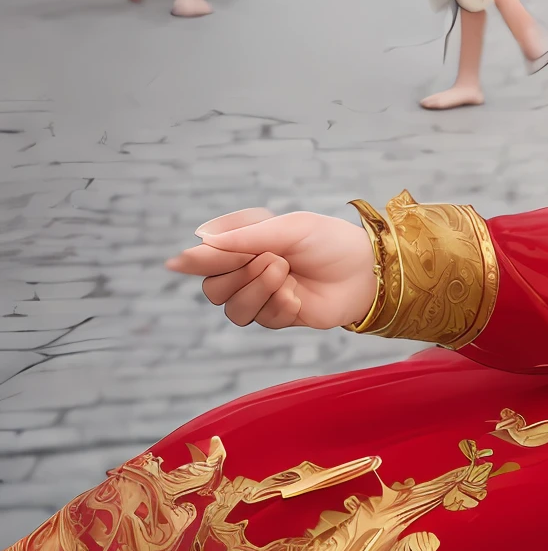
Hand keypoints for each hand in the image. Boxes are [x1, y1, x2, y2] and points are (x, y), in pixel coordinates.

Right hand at [166, 208, 376, 328]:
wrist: (365, 270)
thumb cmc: (328, 241)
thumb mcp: (288, 229)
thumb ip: (243, 238)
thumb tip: (196, 241)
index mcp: (247, 245)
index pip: (209, 257)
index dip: (196, 261)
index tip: (179, 262)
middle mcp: (249, 272)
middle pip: (213, 289)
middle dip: (239, 275)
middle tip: (274, 260)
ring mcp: (263, 297)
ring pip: (234, 310)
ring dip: (258, 291)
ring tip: (286, 274)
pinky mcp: (279, 317)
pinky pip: (262, 321)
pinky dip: (279, 307)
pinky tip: (298, 297)